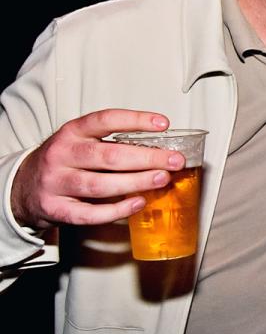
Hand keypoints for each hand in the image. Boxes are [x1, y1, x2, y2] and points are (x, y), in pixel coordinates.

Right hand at [11, 110, 180, 229]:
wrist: (23, 186)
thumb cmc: (65, 161)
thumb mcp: (81, 141)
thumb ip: (112, 143)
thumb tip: (160, 150)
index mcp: (71, 132)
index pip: (105, 120)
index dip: (135, 120)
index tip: (164, 124)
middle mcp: (62, 154)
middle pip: (108, 155)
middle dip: (147, 158)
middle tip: (175, 160)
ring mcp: (56, 183)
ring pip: (100, 185)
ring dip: (135, 182)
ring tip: (162, 179)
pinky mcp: (55, 209)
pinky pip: (89, 214)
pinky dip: (117, 210)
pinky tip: (137, 203)